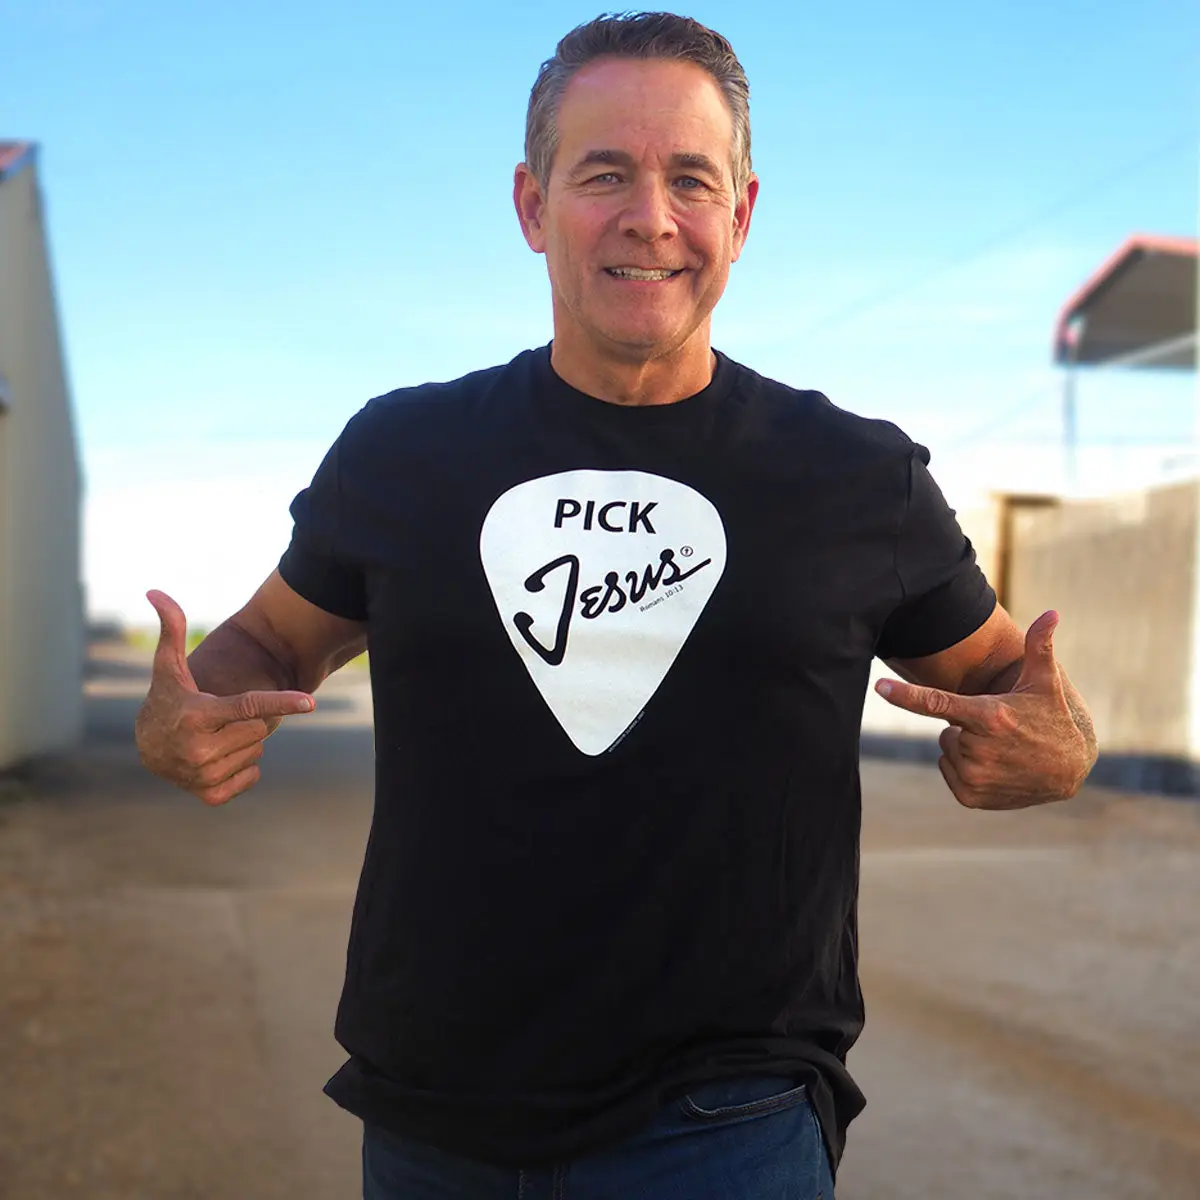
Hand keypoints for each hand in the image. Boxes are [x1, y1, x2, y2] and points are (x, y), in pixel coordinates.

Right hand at [134, 590, 314, 805]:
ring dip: (244, 744)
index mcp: (198, 716)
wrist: (148, 747)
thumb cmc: (167, 699)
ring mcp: (204, 775)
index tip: (311, 702)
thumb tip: (155, 590)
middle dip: (247, 721)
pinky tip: (217, 759)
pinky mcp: (210, 795)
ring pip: (258, 751)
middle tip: (218, 719)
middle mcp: (200, 749)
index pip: (249, 706)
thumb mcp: (168, 666)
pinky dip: (243, 767)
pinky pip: (253, 775)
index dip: (281, 702)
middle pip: (261, 728)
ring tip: (213, 738)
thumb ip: (172, 628)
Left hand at [875, 611, 1092, 809]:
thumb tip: (1052, 612)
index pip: (937, 703)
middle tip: (999, 730)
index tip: (880, 687)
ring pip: (946, 749)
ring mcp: (975, 775)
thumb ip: (1039, 647)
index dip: (905, 695)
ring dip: (965, 748)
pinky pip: (948, 771)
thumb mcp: (1044, 683)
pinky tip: (994, 767)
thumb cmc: (1052, 718)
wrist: (1068, 770)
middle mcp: (979, 748)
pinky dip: (965, 768)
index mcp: (989, 715)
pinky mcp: (971, 796)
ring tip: (1000, 749)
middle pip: (946, 729)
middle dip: (965, 726)